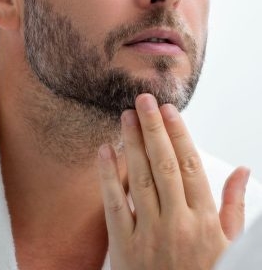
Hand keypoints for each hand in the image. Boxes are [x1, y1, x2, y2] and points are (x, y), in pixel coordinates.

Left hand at [97, 94, 249, 269]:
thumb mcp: (229, 246)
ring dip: (132, 144)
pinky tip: (104, 150)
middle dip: (153, 128)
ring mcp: (149, 234)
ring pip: (139, 179)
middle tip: (143, 100)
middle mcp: (177, 223)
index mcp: (205, 221)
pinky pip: (114, 204)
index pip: (190, 166)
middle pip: (163, 165)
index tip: (169, 110)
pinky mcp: (124, 246)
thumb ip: (234, 206)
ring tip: (126, 116)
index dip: (178, 134)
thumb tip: (243, 171)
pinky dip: (107, 176)